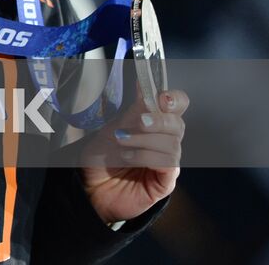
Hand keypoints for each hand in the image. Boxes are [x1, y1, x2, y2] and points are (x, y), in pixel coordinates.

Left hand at [80, 89, 187, 224]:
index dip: (174, 99)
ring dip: (143, 141)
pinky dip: (146, 157)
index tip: (160, 97)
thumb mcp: (115, 127)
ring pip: (171, 144)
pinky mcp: (166, 181)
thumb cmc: (102, 156)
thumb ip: (134, 110)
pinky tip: (128, 157)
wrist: (90, 186)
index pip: (177, 106)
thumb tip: (143, 82)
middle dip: (158, 120)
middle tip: (138, 122)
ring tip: (122, 144)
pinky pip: (167, 164)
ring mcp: (167, 162)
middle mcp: (165, 141)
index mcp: (155, 124)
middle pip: (178, 124)